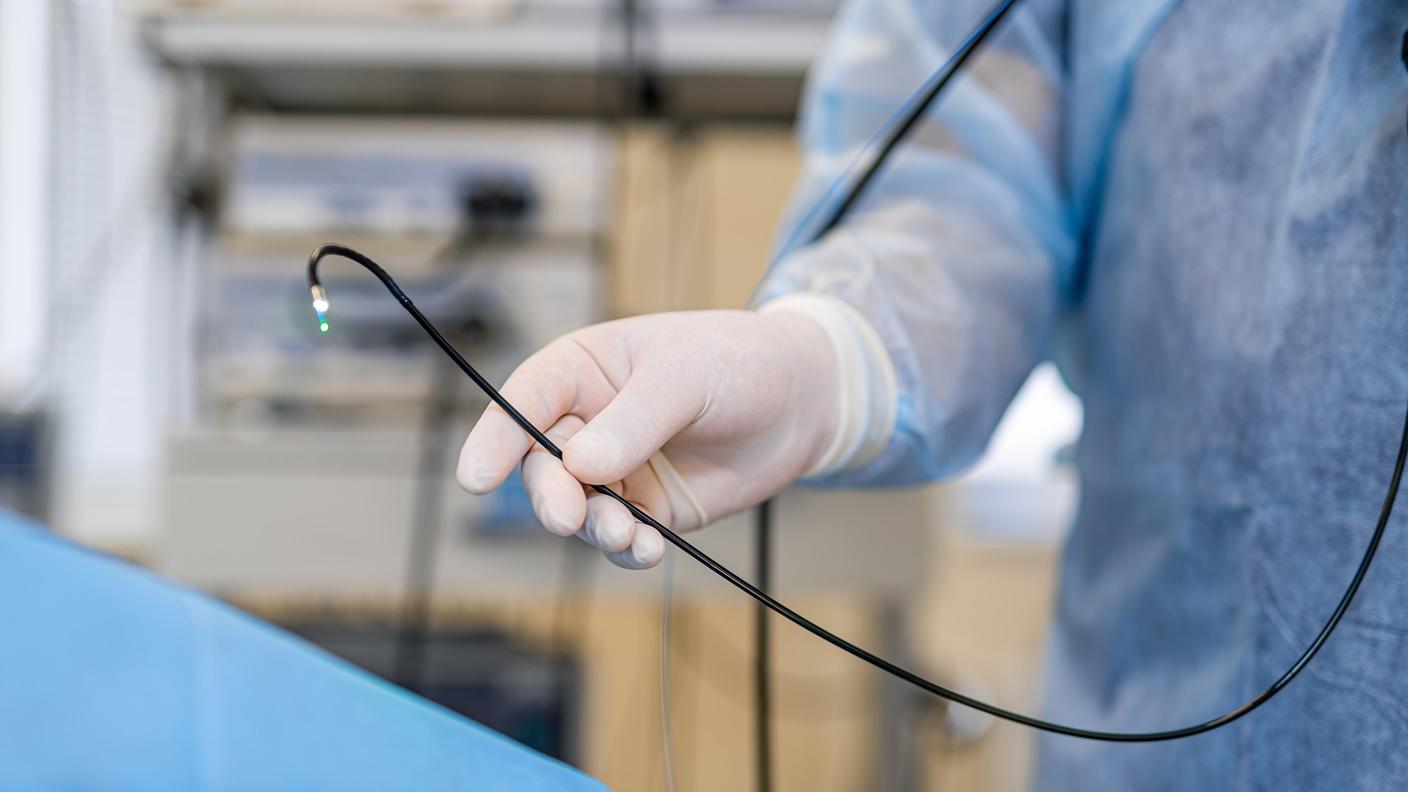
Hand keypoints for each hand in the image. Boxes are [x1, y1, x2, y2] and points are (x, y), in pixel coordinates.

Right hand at [456, 309, 838, 568]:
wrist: (803, 400)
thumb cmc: (737, 362)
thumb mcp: (685, 377)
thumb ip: (634, 422)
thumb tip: (581, 466)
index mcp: (582, 369)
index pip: (524, 402)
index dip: (495, 438)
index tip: (476, 477)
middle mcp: (588, 421)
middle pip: (541, 466)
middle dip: (550, 495)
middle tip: (569, 517)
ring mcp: (615, 468)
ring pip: (577, 508)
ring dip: (592, 527)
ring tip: (628, 533)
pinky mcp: (647, 507)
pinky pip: (620, 536)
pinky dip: (627, 548)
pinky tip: (649, 548)